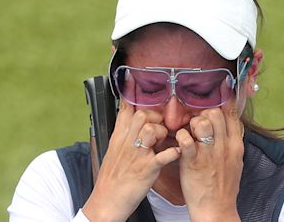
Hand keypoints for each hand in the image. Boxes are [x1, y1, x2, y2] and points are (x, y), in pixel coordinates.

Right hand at [83, 99, 179, 220]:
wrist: (106, 201)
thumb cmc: (111, 178)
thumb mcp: (113, 151)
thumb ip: (123, 135)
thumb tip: (129, 121)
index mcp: (119, 138)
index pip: (125, 110)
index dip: (132, 95)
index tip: (137, 83)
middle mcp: (127, 143)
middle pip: (141, 115)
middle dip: (155, 117)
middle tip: (160, 126)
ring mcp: (136, 155)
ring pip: (150, 129)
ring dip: (161, 132)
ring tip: (164, 141)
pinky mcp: (146, 170)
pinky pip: (162, 156)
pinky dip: (172, 152)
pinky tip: (176, 152)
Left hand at [176, 98, 243, 221]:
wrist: (217, 209)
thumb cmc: (224, 185)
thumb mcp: (235, 162)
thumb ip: (232, 142)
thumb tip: (229, 124)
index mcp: (235, 145)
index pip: (232, 114)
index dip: (223, 100)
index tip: (217, 92)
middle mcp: (224, 146)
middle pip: (215, 113)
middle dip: (203, 113)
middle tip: (195, 122)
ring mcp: (209, 154)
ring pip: (201, 122)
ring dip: (191, 123)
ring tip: (188, 132)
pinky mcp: (193, 162)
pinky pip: (185, 139)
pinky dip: (180, 136)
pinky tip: (179, 141)